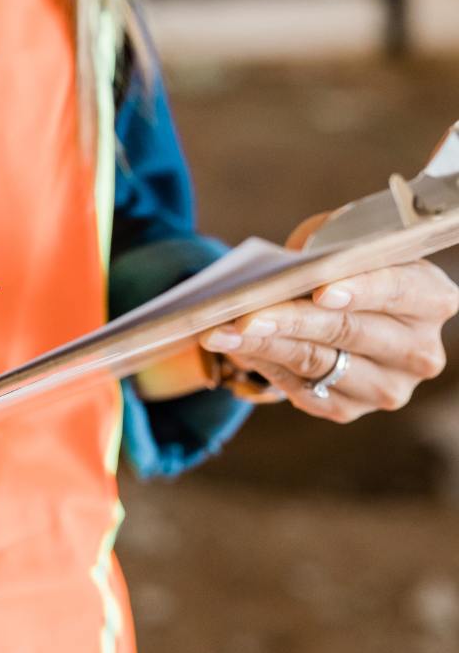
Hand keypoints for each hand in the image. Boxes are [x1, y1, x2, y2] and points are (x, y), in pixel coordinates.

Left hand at [200, 215, 458, 422]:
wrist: (337, 309)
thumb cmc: (340, 267)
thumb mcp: (341, 243)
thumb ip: (324, 249)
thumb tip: (279, 273)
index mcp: (432, 298)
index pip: (399, 290)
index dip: (362, 289)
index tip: (321, 290)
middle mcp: (418, 350)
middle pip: (349, 331)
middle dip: (291, 320)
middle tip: (245, 315)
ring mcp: (387, 387)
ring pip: (318, 362)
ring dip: (263, 346)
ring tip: (220, 332)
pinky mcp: (349, 409)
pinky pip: (301, 389)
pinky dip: (263, 365)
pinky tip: (233, 350)